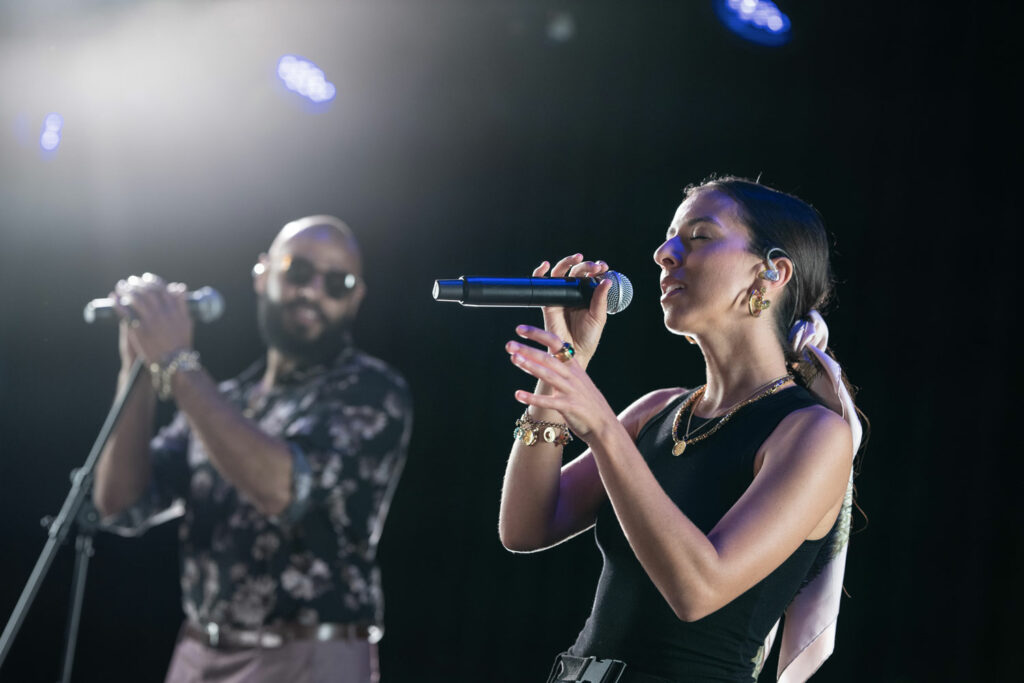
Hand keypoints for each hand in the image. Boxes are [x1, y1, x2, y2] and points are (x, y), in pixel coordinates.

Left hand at [112, 273, 193, 368]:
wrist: (175, 363)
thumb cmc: (181, 343)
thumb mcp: (187, 321)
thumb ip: (182, 304)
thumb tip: (179, 287)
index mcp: (174, 309)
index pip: (161, 288)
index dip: (152, 281)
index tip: (145, 278)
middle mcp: (162, 312)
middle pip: (146, 291)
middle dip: (137, 284)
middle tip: (130, 281)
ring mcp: (150, 321)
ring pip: (135, 299)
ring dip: (126, 290)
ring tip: (121, 287)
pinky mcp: (139, 330)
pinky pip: (126, 313)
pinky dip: (118, 304)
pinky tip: (114, 299)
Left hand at [506, 324, 618, 442]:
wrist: (604, 424)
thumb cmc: (586, 402)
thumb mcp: (577, 380)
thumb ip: (561, 368)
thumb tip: (541, 356)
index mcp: (574, 366)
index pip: (556, 343)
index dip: (538, 334)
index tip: (520, 329)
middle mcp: (572, 376)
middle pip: (549, 358)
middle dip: (528, 350)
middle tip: (509, 345)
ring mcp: (571, 391)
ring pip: (549, 375)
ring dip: (530, 366)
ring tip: (513, 359)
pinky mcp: (568, 407)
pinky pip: (548, 401)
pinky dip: (532, 398)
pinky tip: (518, 394)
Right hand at [533, 254, 612, 368]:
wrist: (574, 352)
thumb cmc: (588, 337)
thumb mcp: (598, 316)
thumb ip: (600, 299)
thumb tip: (607, 280)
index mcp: (587, 295)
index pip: (590, 276)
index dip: (595, 268)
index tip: (603, 267)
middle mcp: (573, 293)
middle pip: (576, 271)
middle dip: (585, 265)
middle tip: (594, 267)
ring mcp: (560, 296)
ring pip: (561, 273)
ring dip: (567, 262)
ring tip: (577, 258)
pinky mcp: (548, 301)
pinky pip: (542, 284)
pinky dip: (540, 273)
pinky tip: (545, 265)